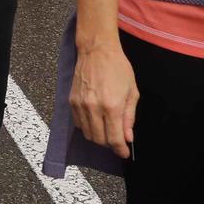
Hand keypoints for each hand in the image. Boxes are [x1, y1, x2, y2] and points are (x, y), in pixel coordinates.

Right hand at [70, 37, 139, 157]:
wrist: (97, 50)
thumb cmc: (118, 68)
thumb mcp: (132, 92)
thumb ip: (129, 117)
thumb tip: (128, 137)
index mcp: (112, 106)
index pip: (114, 138)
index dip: (120, 149)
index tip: (124, 153)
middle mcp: (94, 108)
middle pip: (99, 139)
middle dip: (110, 144)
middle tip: (117, 139)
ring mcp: (80, 105)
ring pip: (88, 134)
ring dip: (98, 137)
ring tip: (106, 130)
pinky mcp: (71, 101)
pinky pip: (78, 124)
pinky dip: (87, 127)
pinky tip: (95, 121)